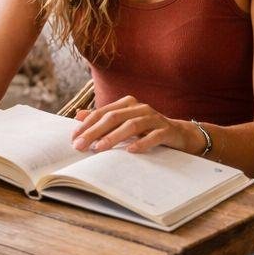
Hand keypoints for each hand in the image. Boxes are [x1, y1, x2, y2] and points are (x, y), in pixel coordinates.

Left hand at [70, 95, 196, 154]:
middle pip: (114, 117)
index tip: (73, 138)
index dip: (87, 125)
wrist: (180, 134)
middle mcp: (140, 108)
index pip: (102, 112)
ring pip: (132, 125)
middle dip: (95, 131)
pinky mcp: (167, 130)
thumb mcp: (124, 123)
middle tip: (80, 145)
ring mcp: (155, 118)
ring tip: (99, 148)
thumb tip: (79, 115)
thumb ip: (104, 119)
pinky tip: (130, 151)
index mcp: (128, 104)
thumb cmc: (147, 130)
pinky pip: (154, 136)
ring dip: (114, 137)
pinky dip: (142, 142)